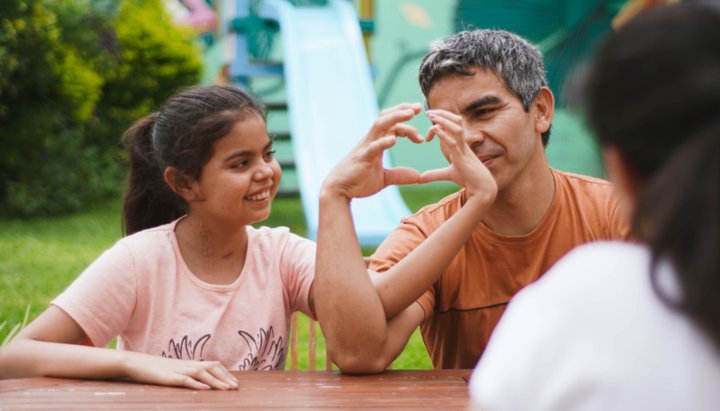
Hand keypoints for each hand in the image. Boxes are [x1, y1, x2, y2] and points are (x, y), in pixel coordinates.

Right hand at [123, 353, 238, 389]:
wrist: (136, 363)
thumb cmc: (156, 369)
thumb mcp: (175, 371)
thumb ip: (188, 374)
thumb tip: (202, 382)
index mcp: (190, 364)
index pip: (213, 365)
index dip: (225, 373)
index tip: (235, 382)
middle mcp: (187, 365)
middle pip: (211, 367)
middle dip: (225, 377)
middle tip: (236, 387)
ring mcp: (177, 370)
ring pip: (201, 373)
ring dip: (215, 381)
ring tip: (226, 389)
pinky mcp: (167, 377)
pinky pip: (183, 379)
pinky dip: (195, 384)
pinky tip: (204, 389)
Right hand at [322, 103, 424, 199]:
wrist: (339, 191)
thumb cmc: (358, 181)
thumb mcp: (384, 178)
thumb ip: (400, 175)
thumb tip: (418, 176)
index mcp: (377, 142)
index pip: (393, 125)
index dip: (407, 123)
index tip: (421, 129)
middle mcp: (371, 140)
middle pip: (386, 118)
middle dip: (402, 110)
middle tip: (419, 107)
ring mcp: (366, 147)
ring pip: (380, 125)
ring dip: (396, 117)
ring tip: (410, 114)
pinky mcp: (362, 158)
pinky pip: (373, 147)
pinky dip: (383, 142)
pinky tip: (393, 140)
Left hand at [421, 109, 496, 204]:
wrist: (481, 189)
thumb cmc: (468, 179)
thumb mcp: (448, 174)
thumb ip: (435, 174)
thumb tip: (420, 178)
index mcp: (460, 144)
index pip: (452, 126)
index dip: (441, 123)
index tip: (429, 126)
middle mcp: (463, 144)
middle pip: (456, 121)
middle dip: (443, 114)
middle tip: (428, 112)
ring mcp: (463, 149)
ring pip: (456, 129)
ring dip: (443, 120)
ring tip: (431, 115)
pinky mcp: (462, 158)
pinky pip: (453, 143)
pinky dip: (443, 135)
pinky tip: (434, 129)